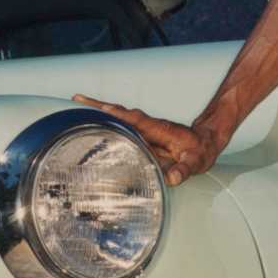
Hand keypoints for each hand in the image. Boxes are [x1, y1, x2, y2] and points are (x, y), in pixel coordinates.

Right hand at [72, 94, 221, 185]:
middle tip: (76, 99)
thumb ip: (185, 170)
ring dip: (97, 111)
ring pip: (118, 117)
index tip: (104, 109)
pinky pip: (120, 126)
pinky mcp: (140, 134)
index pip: (137, 120)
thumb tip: (172, 178)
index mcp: (160, 130)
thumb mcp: (196, 162)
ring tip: (73, 106)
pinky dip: (104, 121)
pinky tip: (88, 121)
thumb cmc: (200, 151)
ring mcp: (143, 129)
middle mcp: (148, 126)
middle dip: (99, 107)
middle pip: (120, 113)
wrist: (205, 141)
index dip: (120, 115)